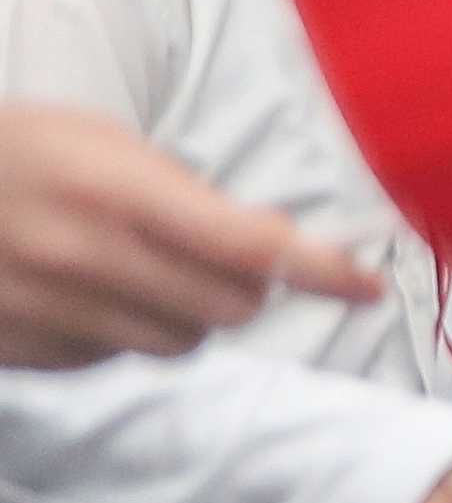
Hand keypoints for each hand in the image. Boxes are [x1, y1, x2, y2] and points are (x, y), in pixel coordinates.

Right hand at [0, 106, 378, 365]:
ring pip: (180, 344)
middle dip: (243, 287)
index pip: (250, 245)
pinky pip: (115, 359)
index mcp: (114, 190)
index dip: (322, 269)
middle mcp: (86, 256)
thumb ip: (187, 196)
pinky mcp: (23, 350)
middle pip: (229, 308)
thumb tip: (274, 245)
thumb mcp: (101, 142)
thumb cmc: (18, 152)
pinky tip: (85, 293)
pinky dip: (122, 333)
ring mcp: (51, 309)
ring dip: (186, 315)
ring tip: (142, 269)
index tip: (366, 285)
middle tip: (216, 256)